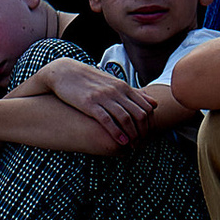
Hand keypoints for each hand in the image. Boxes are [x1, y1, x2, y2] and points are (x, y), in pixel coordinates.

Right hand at [36, 59, 154, 145]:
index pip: (145, 107)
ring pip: (125, 118)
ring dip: (131, 135)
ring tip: (132, 146)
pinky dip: (116, 132)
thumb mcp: (115, 84)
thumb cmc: (91, 81)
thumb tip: (154, 104)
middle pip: (138, 114)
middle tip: (141, 144)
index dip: (149, 124)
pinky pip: (107, 120)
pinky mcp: (90, 103)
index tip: (147, 136)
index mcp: (123, 87)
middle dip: (142, 132)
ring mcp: (103, 97)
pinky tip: (121, 141)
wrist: (65, 72)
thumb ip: (135, 94)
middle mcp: (116, 91)